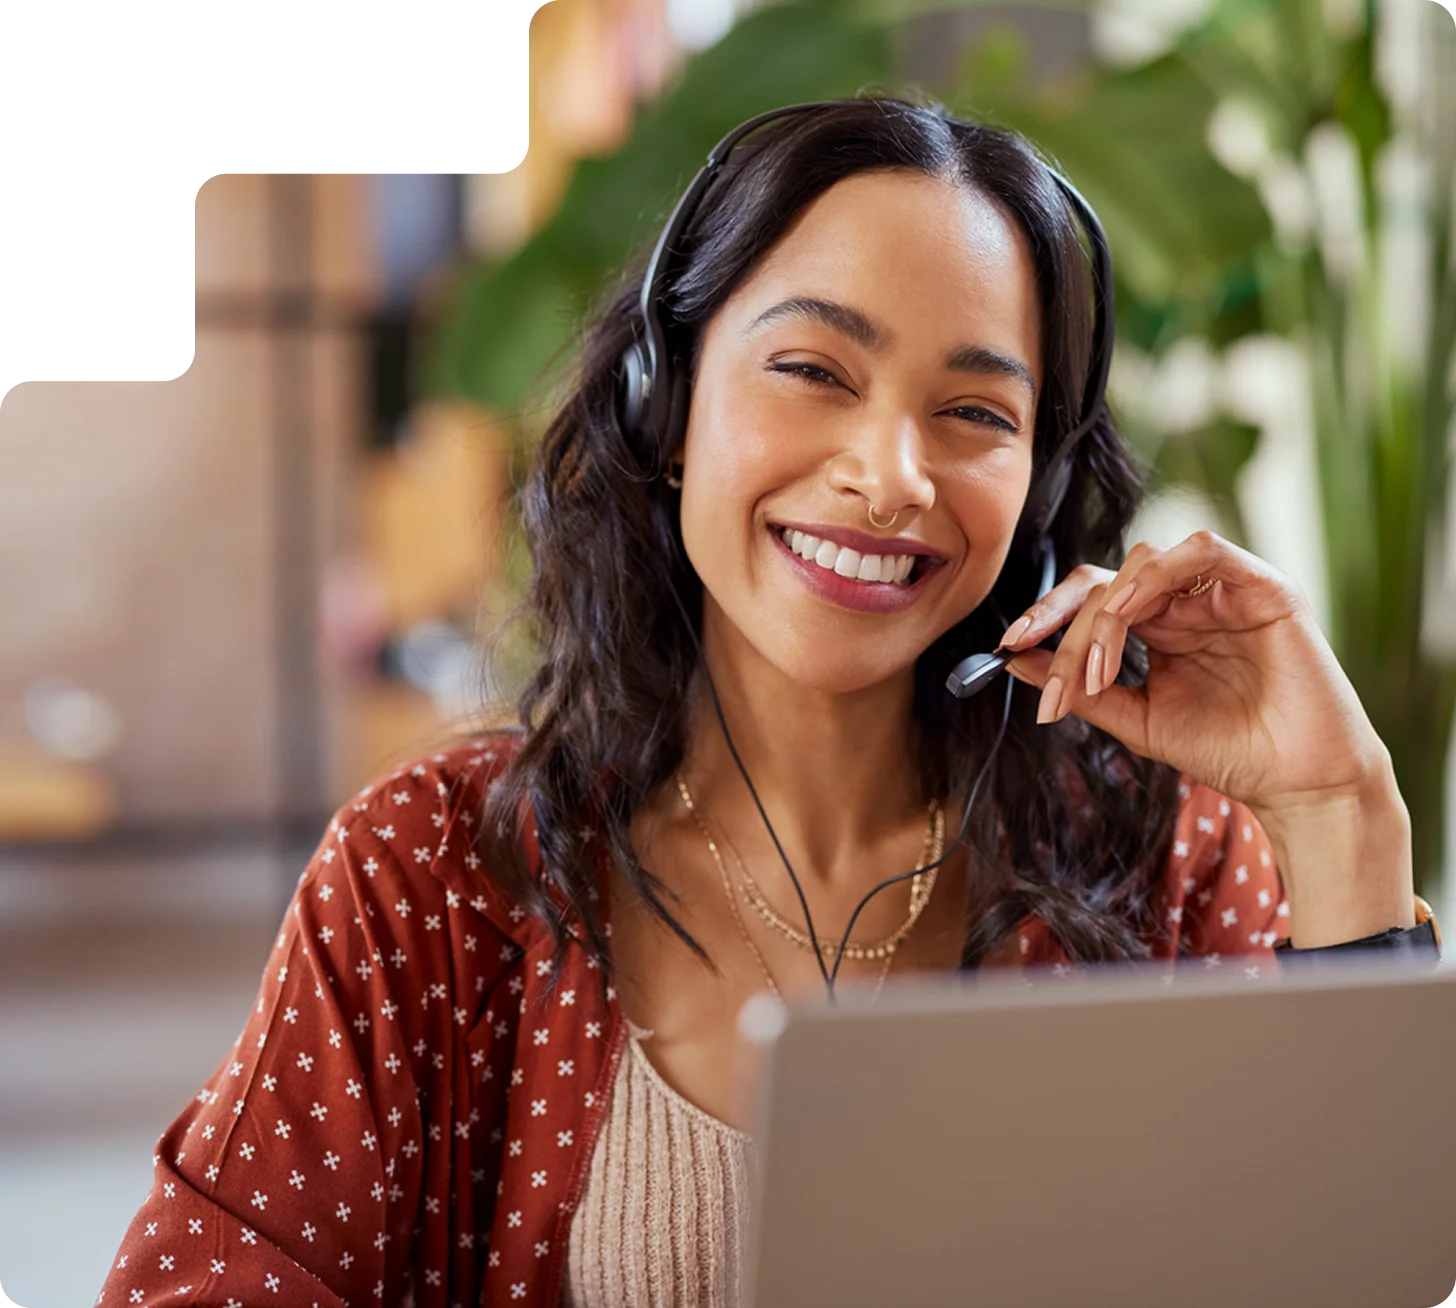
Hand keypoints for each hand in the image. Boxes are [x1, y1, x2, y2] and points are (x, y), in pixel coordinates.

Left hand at [997, 530, 1391, 816]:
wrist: (1296, 784)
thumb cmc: (1227, 753)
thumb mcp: (1137, 719)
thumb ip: (1082, 689)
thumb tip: (1014, 660)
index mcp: (1158, 627)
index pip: (1091, 600)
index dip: (1046, 617)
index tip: (1006, 648)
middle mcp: (1186, 601)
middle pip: (1105, 581)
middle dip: (1064, 624)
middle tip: (1044, 670)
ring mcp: (1224, 589)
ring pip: (1142, 564)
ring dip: (1104, 615)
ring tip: (1095, 674)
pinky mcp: (1263, 585)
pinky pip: (1201, 551)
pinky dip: (1154, 578)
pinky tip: (1130, 618)